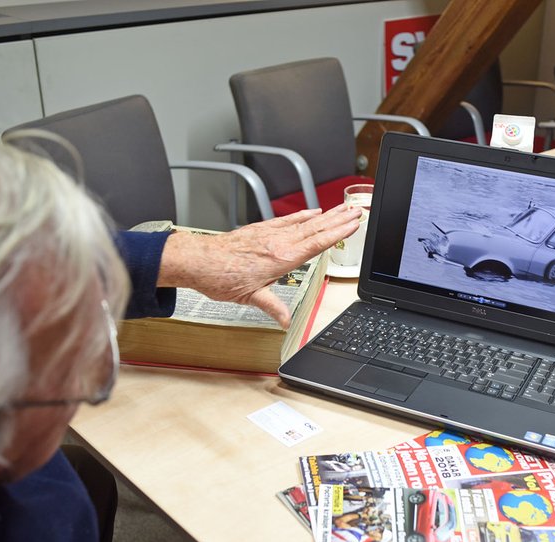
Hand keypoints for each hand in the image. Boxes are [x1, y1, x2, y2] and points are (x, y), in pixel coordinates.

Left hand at [158, 204, 360, 326]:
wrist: (198, 261)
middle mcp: (278, 242)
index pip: (317, 243)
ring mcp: (269, 234)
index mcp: (281, 259)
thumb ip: (273, 307)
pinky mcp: (260, 230)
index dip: (338, 233)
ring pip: (304, 222)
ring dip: (326, 215)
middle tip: (357, 210)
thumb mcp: (250, 298)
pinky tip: (313, 212)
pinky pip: (287, 220)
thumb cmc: (220, 277)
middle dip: (339, 220)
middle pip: (316, 229)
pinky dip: (302, 215)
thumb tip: (286, 321)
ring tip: (343, 208)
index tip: (353, 223)